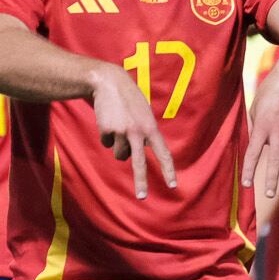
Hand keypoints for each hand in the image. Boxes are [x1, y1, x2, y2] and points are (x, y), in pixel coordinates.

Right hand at [87, 61, 174, 199]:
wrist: (108, 82)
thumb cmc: (129, 100)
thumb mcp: (143, 115)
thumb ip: (143, 134)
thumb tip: (132, 157)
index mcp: (150, 128)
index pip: (163, 153)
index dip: (169, 170)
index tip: (172, 185)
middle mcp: (137, 132)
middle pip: (139, 163)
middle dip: (141, 181)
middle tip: (142, 197)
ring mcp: (121, 132)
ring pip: (119, 154)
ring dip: (117, 146)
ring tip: (118, 127)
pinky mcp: (106, 130)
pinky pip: (106, 143)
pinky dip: (106, 135)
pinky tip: (108, 121)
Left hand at [242, 53, 278, 199]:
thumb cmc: (269, 91)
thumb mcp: (255, 107)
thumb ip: (253, 126)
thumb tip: (252, 143)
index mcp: (262, 126)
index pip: (253, 153)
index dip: (250, 170)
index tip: (247, 185)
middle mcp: (278, 131)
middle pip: (275, 160)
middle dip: (271, 179)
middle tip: (268, 195)